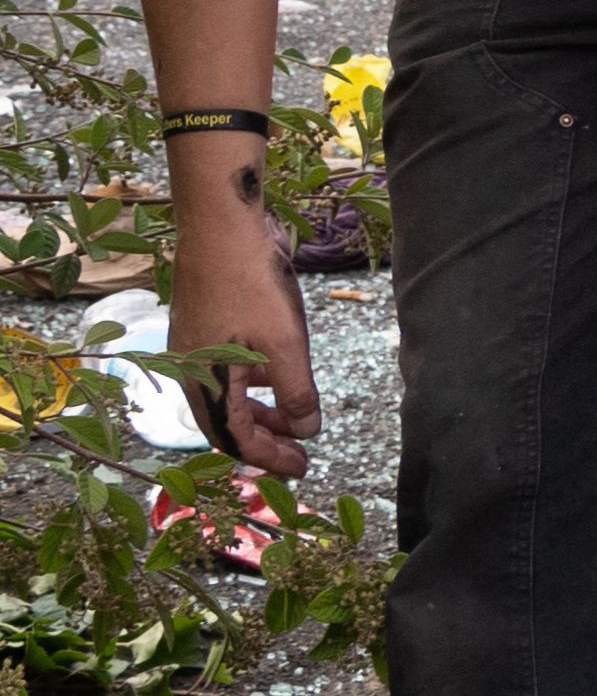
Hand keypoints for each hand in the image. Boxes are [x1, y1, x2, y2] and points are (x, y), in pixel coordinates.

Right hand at [164, 157, 316, 478]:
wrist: (221, 226)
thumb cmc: (252, 283)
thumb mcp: (285, 343)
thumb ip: (296, 392)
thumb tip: (307, 431)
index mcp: (205, 381)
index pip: (233, 439)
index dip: (268, 459)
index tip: (302, 469)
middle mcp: (189, 371)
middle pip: (225, 423)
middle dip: (264, 443)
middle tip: (301, 456)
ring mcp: (192, 349)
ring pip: (225, 398)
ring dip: (259, 415)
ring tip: (293, 427)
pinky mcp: (201, 330)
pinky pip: (224, 374)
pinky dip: (250, 388)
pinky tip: (276, 384)